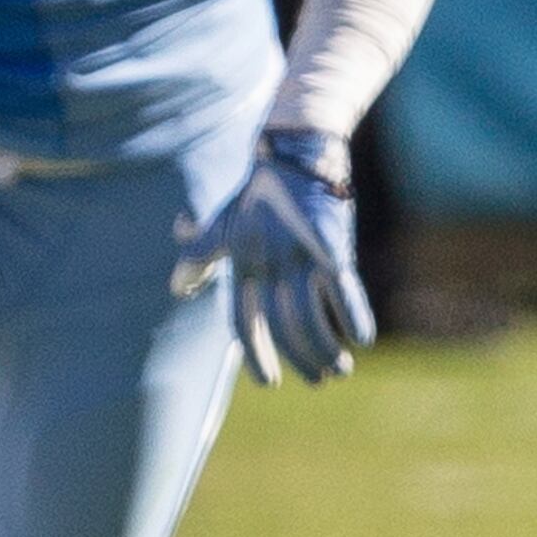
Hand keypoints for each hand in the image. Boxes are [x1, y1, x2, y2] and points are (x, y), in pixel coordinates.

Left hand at [179, 129, 372, 384]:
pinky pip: (342, 286)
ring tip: (339, 369)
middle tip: (319, 381)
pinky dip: (353, 312)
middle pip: (282, 324)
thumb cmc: (255, 195)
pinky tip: (361, 338)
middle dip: (300, 357)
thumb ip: (200, 257)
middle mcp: (270, 264)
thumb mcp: (222, 226)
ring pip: (310, 313)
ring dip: (325, 346)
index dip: (254, 352)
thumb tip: (175, 287)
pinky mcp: (333, 246)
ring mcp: (302, 256)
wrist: (292, 154)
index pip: (243, 319)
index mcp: (241, 262)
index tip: (268, 383)